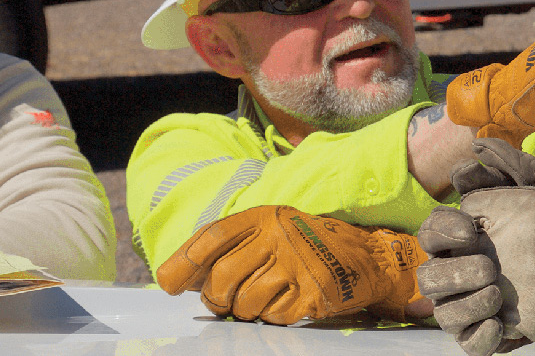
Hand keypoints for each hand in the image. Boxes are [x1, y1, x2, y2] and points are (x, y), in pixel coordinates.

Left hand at [156, 205, 425, 324]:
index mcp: (264, 217)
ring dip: (246, 310)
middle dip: (217, 298)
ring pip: (244, 303)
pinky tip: (288, 302)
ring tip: (263, 298)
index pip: (213, 237)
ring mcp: (297, 263)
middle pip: (222, 278)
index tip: (168, 283)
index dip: (184, 262)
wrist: (366, 256)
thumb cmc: (307, 246)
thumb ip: (228, 248)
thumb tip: (177, 278)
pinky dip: (274, 317)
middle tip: (226, 300)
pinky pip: (273, 317)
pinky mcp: (312, 291)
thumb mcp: (269, 231)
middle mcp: (278, 236)